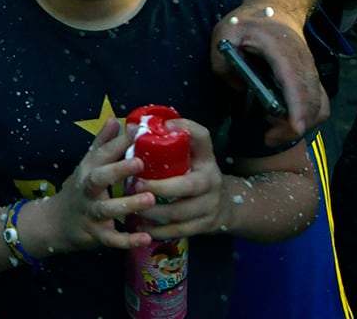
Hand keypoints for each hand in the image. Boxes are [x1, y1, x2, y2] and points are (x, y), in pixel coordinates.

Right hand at [48, 119, 152, 252]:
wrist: (55, 223)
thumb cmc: (79, 190)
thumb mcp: (88, 165)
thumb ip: (102, 144)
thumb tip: (115, 119)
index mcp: (89, 170)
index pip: (102, 153)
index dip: (119, 142)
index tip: (138, 130)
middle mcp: (87, 189)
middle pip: (99, 178)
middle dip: (118, 170)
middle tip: (140, 162)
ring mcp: (90, 212)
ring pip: (106, 209)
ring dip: (127, 204)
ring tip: (150, 200)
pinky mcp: (95, 234)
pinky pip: (111, 239)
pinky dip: (127, 240)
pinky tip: (146, 237)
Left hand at [130, 119, 226, 238]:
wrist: (225, 205)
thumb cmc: (196, 173)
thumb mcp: (193, 154)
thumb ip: (174, 139)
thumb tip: (137, 125)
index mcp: (207, 160)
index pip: (202, 138)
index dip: (186, 129)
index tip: (164, 128)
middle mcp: (212, 181)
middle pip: (186, 185)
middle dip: (158, 187)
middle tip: (133, 185)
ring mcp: (210, 206)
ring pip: (180, 213)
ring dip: (152, 211)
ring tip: (131, 207)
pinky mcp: (205, 226)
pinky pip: (179, 231)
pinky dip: (158, 231)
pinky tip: (141, 228)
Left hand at [212, 5, 328, 145]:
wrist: (273, 9)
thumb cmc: (245, 23)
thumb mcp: (224, 34)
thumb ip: (222, 62)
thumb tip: (239, 88)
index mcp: (281, 49)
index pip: (295, 81)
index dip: (298, 106)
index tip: (295, 128)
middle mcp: (302, 62)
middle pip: (312, 100)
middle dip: (295, 125)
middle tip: (269, 136)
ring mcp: (310, 71)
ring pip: (320, 105)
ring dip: (302, 124)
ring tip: (273, 127)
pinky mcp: (310, 78)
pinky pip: (318, 103)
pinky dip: (306, 117)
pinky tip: (282, 118)